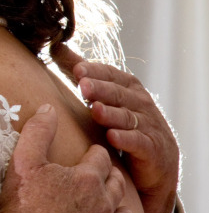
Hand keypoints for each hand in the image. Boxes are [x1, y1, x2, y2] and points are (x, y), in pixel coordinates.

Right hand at [0, 104, 132, 212]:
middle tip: (96, 180)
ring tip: (106, 208)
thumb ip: (38, 132)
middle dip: (109, 179)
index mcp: (88, 179)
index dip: (94, 155)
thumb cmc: (20, 208)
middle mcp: (104, 204)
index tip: (88, 157)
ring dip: (117, 209)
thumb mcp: (23, 163)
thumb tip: (49, 108)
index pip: (102, 158)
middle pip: (118, 184)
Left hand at [53, 46, 178, 212]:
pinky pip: (139, 142)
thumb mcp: (107, 98)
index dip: (96, 70)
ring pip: (128, 117)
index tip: (77, 68)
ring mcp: (149, 126)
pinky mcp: (153, 149)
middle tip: (83, 85)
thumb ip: (84, 74)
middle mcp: (141, 104)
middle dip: (101, 88)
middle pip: (119, 93)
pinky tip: (112, 137)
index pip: (112, 74)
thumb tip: (56, 46)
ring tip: (93, 110)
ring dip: (111, 113)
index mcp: (129, 89)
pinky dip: (126, 139)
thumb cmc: (126, 127)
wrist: (157, 166)